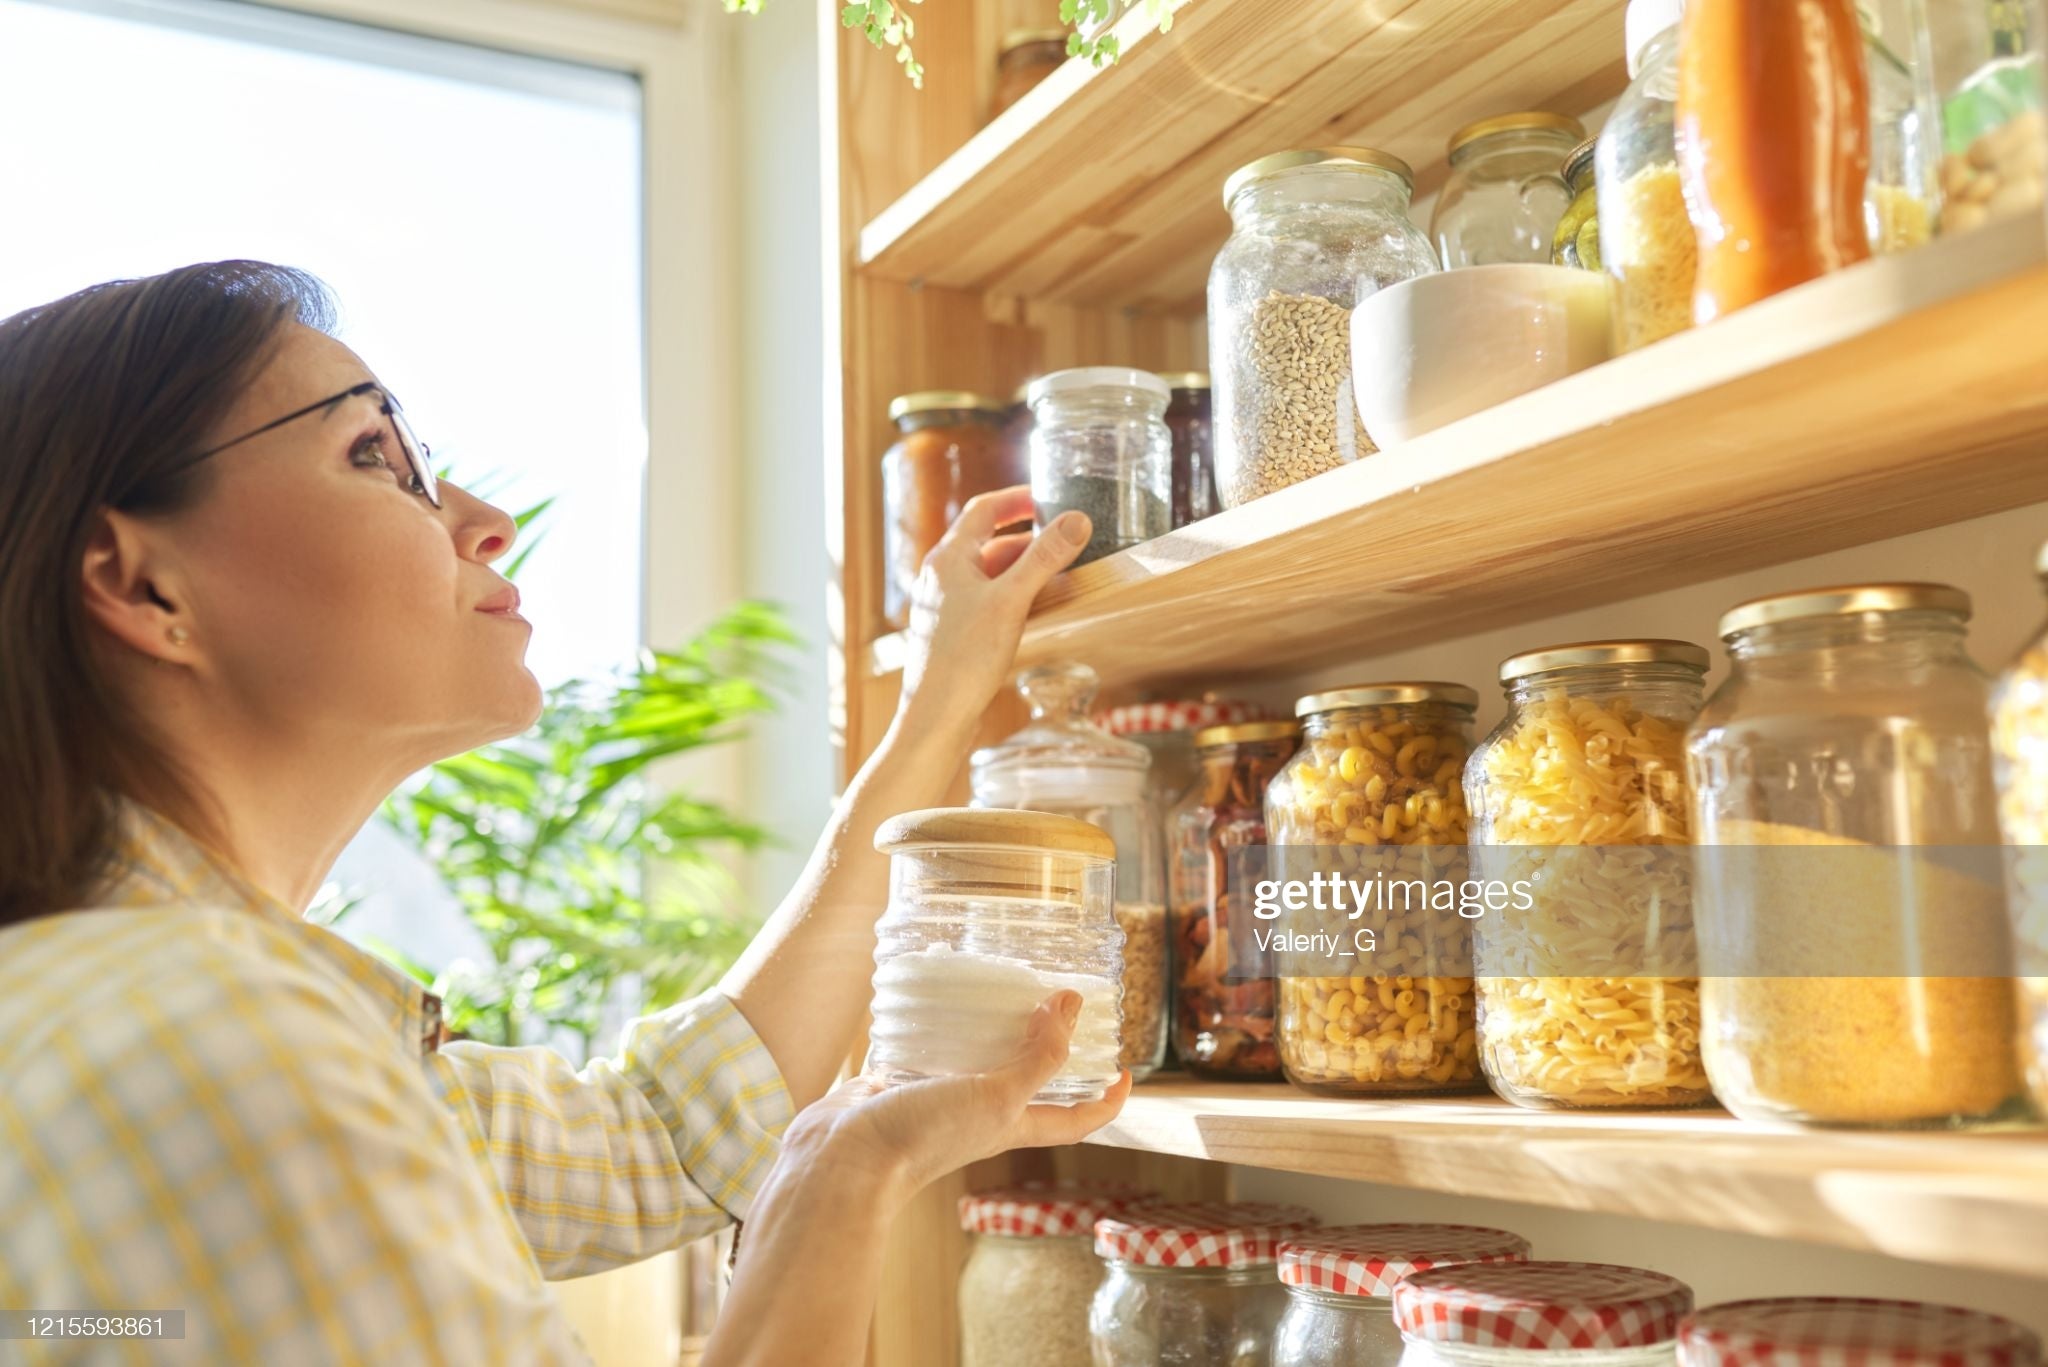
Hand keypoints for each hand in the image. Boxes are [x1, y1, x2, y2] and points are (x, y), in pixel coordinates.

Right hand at [786, 990, 1130, 1203]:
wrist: (845, 1160)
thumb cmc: (926, 1137)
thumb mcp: (998, 1097)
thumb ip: (1038, 1056)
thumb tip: (1071, 1007)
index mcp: (1010, 1126)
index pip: (1074, 1120)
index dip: (1106, 1102)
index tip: (1125, 1071)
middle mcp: (979, 1113)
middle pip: (1027, 1080)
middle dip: (1046, 1045)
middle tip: (1057, 1000)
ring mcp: (937, 1097)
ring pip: (976, 1057)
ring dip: (990, 1025)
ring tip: (1000, 982)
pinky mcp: (898, 1081)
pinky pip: (926, 1045)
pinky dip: (935, 1020)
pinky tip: (934, 990)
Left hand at [897, 486, 1089, 735]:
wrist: (936, 716)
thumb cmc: (964, 658)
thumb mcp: (1012, 601)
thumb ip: (1045, 558)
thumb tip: (1077, 519)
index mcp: (948, 559)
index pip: (983, 510)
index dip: (1017, 499)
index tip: (1048, 497)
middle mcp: (941, 577)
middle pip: (988, 542)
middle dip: (1028, 538)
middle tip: (1064, 539)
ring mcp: (945, 606)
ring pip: (989, 574)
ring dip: (1022, 569)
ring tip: (1059, 573)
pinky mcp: (952, 632)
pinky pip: (986, 600)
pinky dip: (1013, 595)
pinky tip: (1036, 610)